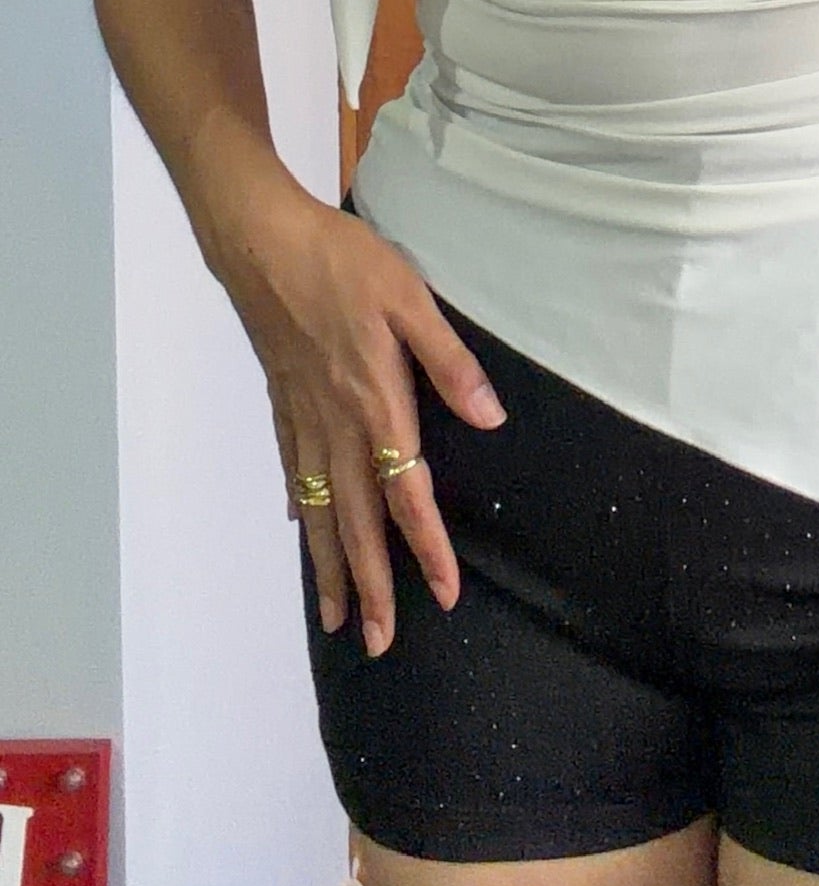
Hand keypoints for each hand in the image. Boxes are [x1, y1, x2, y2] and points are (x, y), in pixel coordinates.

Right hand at [212, 184, 507, 655]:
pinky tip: (303, 527)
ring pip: (319, 510)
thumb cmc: (342, 262)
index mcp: (374, 401)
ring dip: (330, 567)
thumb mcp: (410, 298)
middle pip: (356, 521)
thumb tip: (490, 418)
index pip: (405, 491)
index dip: (425, 546)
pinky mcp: (282, 402)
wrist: (262, 241)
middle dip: (371, 585)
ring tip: (337, 619)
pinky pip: (294, 470)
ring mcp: (303, 418)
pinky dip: (302, 508)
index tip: (442, 595)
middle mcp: (336, 424)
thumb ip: (448, 361)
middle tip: (381, 644)